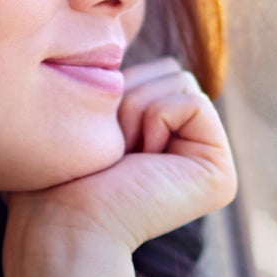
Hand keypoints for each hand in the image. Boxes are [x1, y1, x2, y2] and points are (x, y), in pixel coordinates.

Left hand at [1, 56, 238, 274]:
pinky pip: (192, 101)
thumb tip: (128, 53)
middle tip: (113, 151)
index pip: (154, 69)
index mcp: (167, 138)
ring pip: (181, 79)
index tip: (101, 139)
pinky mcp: (219, 175)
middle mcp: (194, 151)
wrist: (64, 224)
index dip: (118, 88)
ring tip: (124, 159)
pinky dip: (155, 120)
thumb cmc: (58, 177)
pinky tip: (141, 163)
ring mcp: (211, 164)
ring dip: (136, 111)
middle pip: (170, 70)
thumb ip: (117, 88)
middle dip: (130, 96)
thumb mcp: (90, 118)